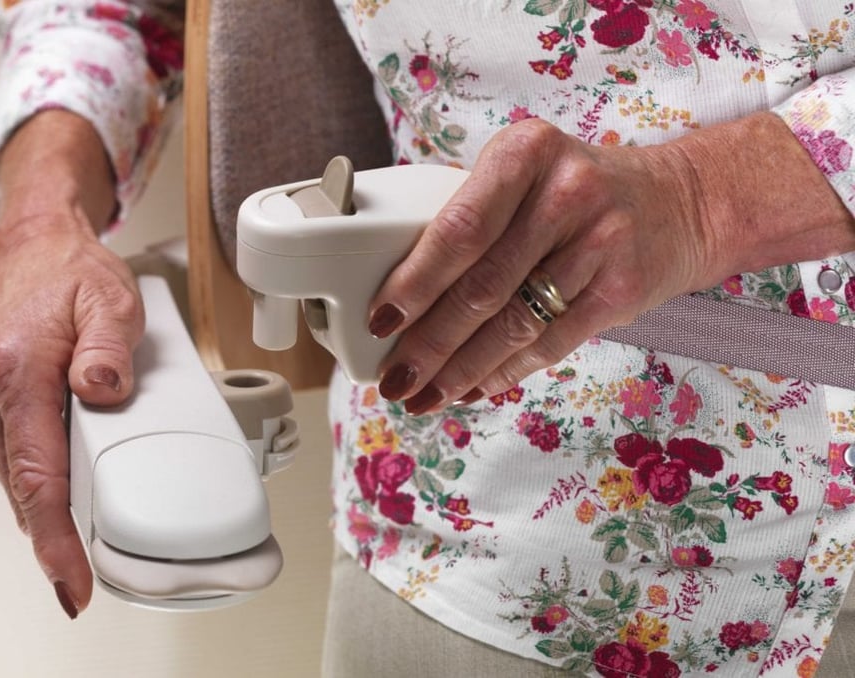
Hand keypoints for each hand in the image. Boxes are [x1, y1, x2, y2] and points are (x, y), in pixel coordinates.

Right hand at [0, 215, 143, 617]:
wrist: (33, 254)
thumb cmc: (70, 275)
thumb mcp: (110, 301)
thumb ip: (109, 348)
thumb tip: (102, 390)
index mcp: (16, 372)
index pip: (38, 475)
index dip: (56, 538)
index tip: (72, 580)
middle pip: (24, 490)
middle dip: (59, 537)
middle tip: (95, 571)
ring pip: (16, 483)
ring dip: (49, 512)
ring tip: (87, 533)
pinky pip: (12, 466)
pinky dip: (38, 486)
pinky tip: (65, 490)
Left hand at [368, 114, 854, 413]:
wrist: (679, 202)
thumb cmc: (576, 191)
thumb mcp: (524, 174)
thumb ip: (473, 216)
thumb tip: (400, 293)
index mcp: (524, 153)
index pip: (457, 228)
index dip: (415, 282)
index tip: (380, 320)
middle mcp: (565, 192)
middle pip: (481, 285)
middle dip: (429, 342)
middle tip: (395, 378)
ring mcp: (600, 242)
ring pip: (514, 324)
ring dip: (462, 369)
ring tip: (426, 395)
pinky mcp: (622, 290)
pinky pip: (551, 343)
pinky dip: (506, 372)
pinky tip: (475, 388)